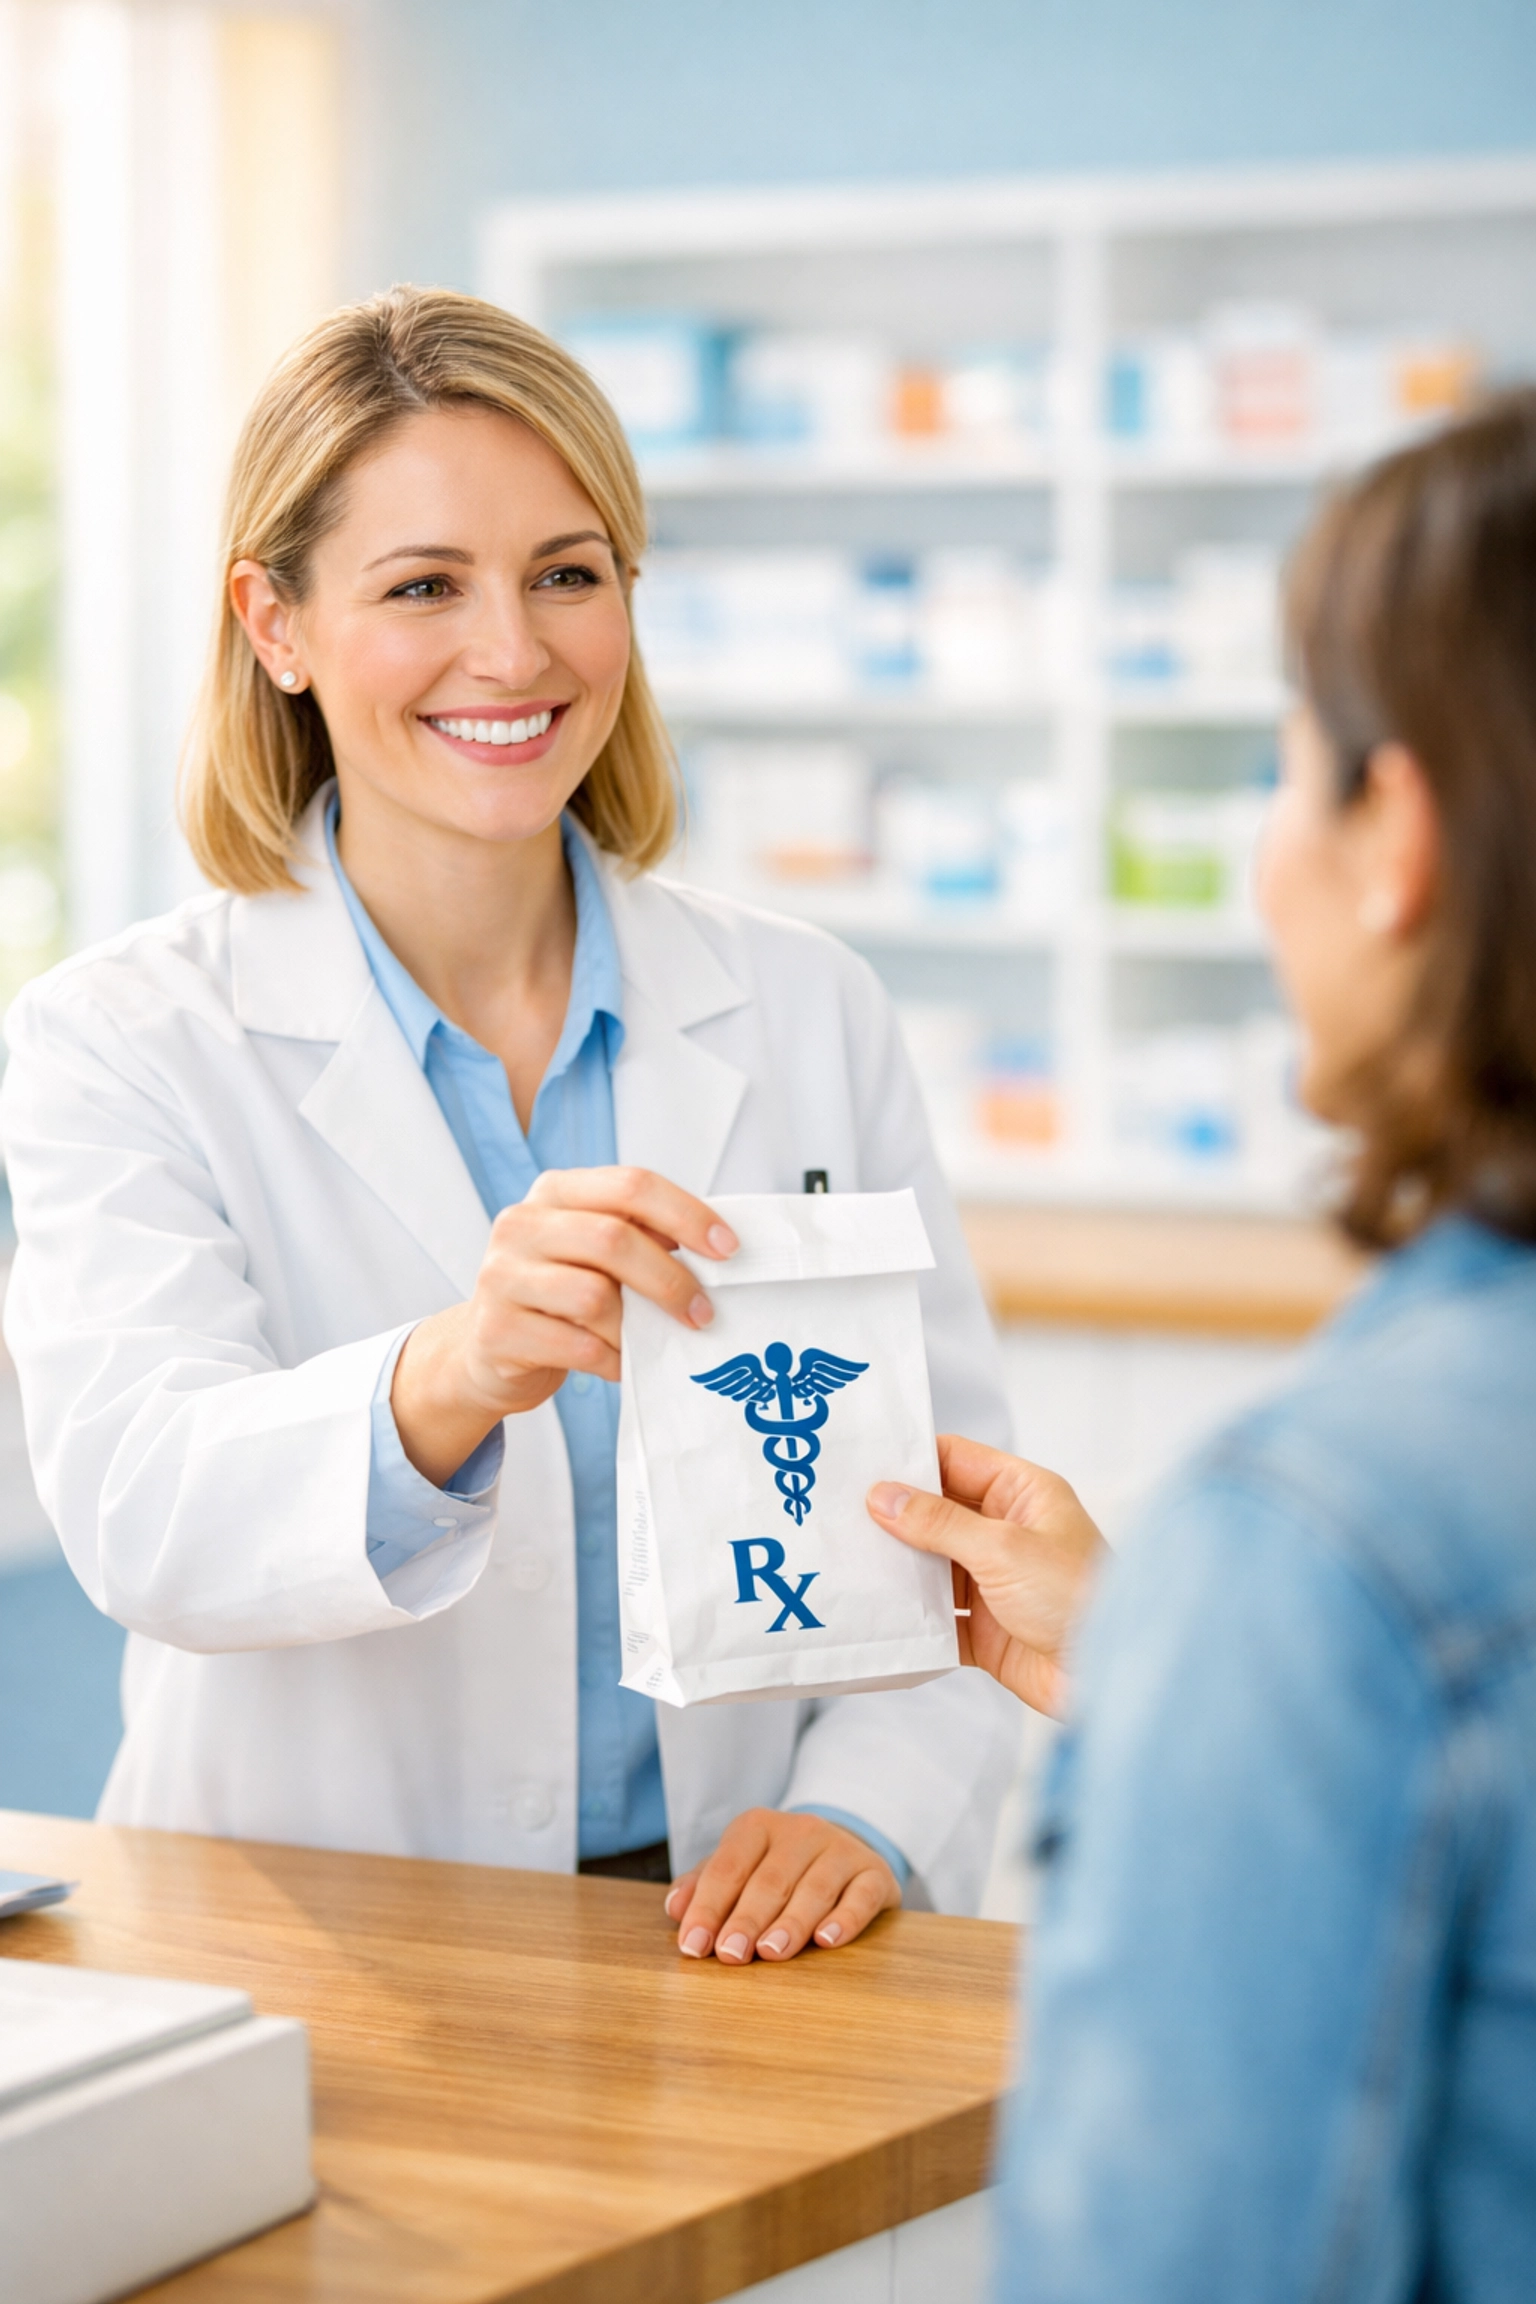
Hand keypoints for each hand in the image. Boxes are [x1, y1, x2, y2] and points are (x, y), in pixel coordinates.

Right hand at [391, 1165, 736, 1487]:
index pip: (631, 1185)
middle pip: (613, 1239)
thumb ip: (642, 1238)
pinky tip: (621, 1363)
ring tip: (650, 1342)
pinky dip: (613, 1359)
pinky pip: (577, 1346)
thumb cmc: (559, 1295)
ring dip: (636, 1327)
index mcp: (556, 1191)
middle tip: (703, 1313)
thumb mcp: (594, 1254)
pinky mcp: (496, 1330)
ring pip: (593, 1296)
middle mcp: (521, 1223)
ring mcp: (501, 1276)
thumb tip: (716, 1251)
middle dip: (670, 1279)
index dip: (686, 1214)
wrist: (488, 1351)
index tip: (728, 1249)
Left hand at [665, 1808, 900, 1964]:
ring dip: (791, 1922)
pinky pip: (862, 1895)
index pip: (728, 1867)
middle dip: (747, 1919)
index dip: (708, 1907)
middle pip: (770, 1879)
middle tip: (731, 1955)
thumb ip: (705, 1886)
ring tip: (772, 1952)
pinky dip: (845, 1919)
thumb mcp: (739, 1869)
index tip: (693, 1946)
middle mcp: (801, 1831)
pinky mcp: (874, 1873)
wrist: (843, 1854)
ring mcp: (841, 1850)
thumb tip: (675, 1908)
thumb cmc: (778, 1871)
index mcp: (758, 1827)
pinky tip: (827, 1941)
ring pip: (814, 1888)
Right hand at [867, 1434, 1105, 1717]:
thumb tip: (883, 1496)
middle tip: (836, 1514)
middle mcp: (1006, 1533)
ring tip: (845, 1563)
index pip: (955, 1461)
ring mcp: (994, 1583)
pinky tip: (877, 1617)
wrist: (1111, 1678)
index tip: (860, 1463)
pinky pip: (936, 1619)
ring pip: (930, 1567)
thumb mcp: (1004, 1548)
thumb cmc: (1078, 1597)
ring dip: (896, 1570)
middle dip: (892, 1518)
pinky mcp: (985, 1631)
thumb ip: (939, 1523)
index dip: (910, 1460)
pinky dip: (910, 1620)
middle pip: (936, 1514)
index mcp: (1022, 1494)